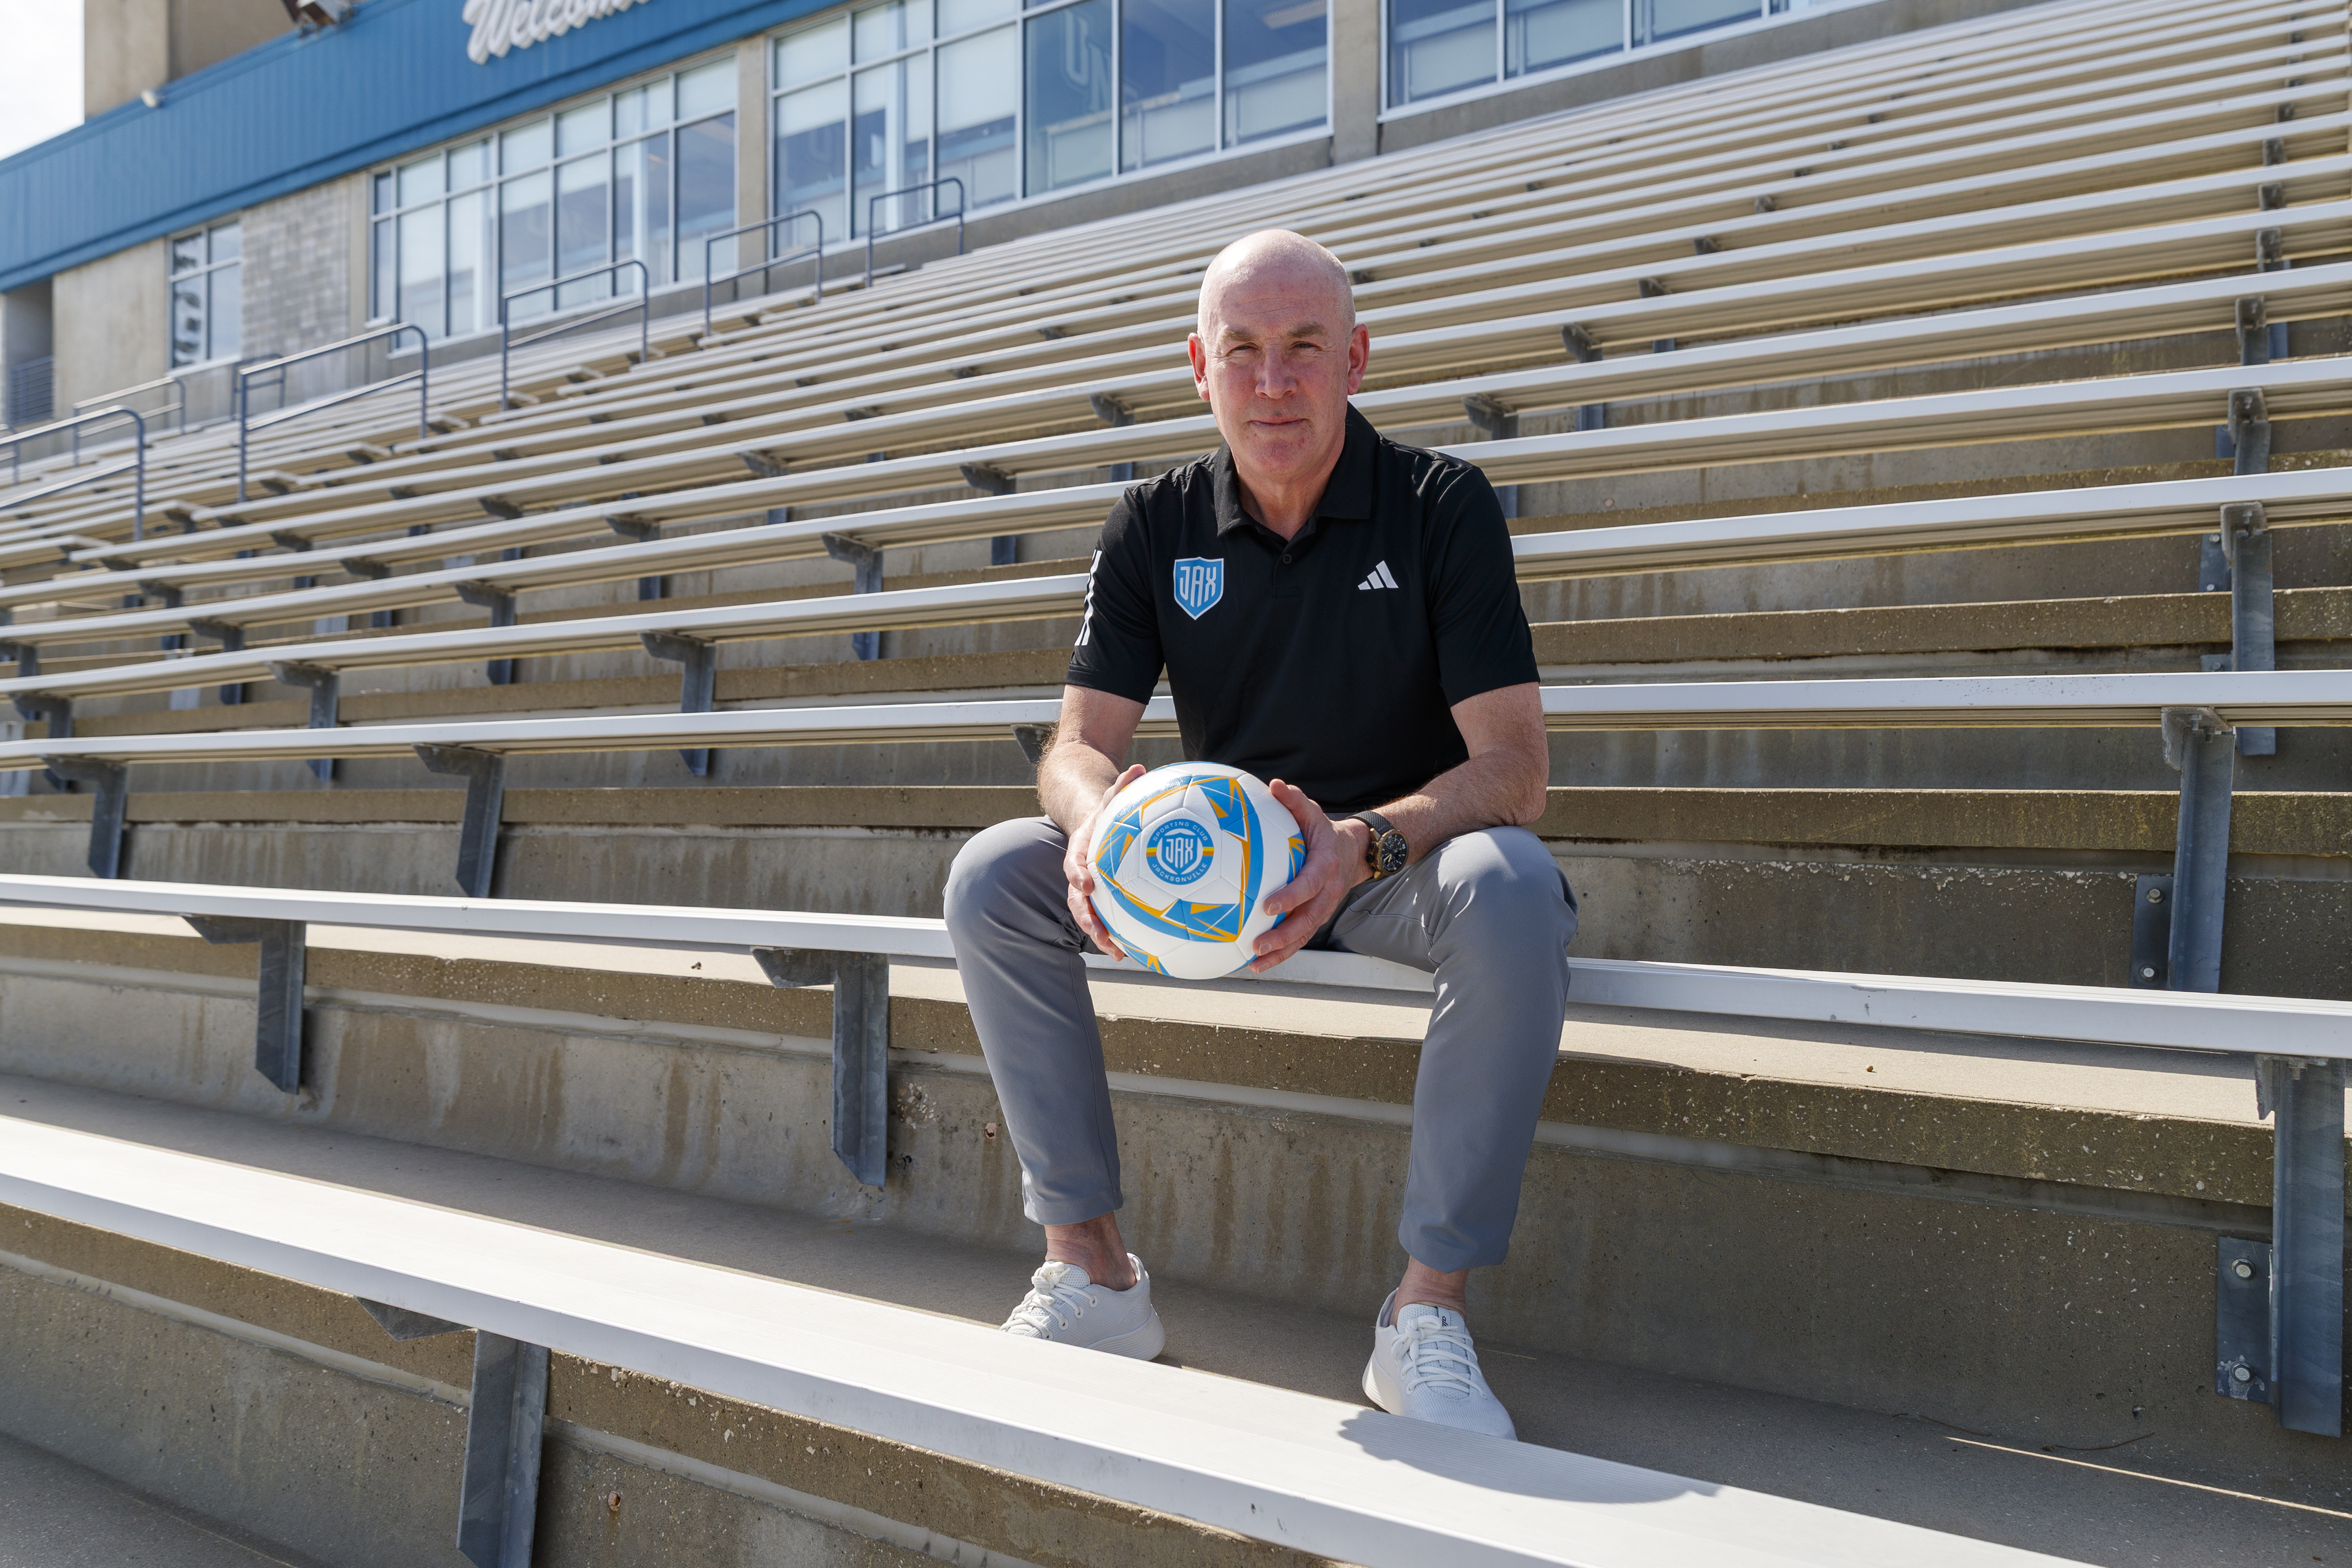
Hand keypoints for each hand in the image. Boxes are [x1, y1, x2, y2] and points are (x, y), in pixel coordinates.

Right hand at [1064, 763, 1145, 960]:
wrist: (1091, 827)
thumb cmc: (1105, 813)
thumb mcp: (1110, 798)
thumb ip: (1122, 785)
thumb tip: (1139, 767)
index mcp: (1080, 851)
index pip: (1073, 863)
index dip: (1077, 874)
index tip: (1086, 883)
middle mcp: (1080, 875)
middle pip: (1077, 900)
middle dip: (1086, 919)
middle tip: (1099, 934)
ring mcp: (1089, 890)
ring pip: (1089, 916)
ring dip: (1101, 936)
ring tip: (1119, 955)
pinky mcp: (1101, 899)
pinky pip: (1107, 918)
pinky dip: (1117, 934)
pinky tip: (1136, 951)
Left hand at [1248, 779, 1368, 973]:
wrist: (1352, 851)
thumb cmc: (1323, 830)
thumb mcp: (1312, 812)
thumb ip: (1294, 800)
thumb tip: (1275, 784)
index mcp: (1325, 867)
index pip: (1309, 885)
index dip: (1291, 897)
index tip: (1268, 905)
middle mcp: (1327, 893)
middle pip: (1308, 920)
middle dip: (1284, 936)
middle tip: (1258, 945)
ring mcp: (1323, 909)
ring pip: (1304, 935)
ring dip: (1281, 952)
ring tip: (1254, 964)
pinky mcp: (1316, 918)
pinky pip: (1299, 938)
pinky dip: (1281, 953)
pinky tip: (1256, 963)